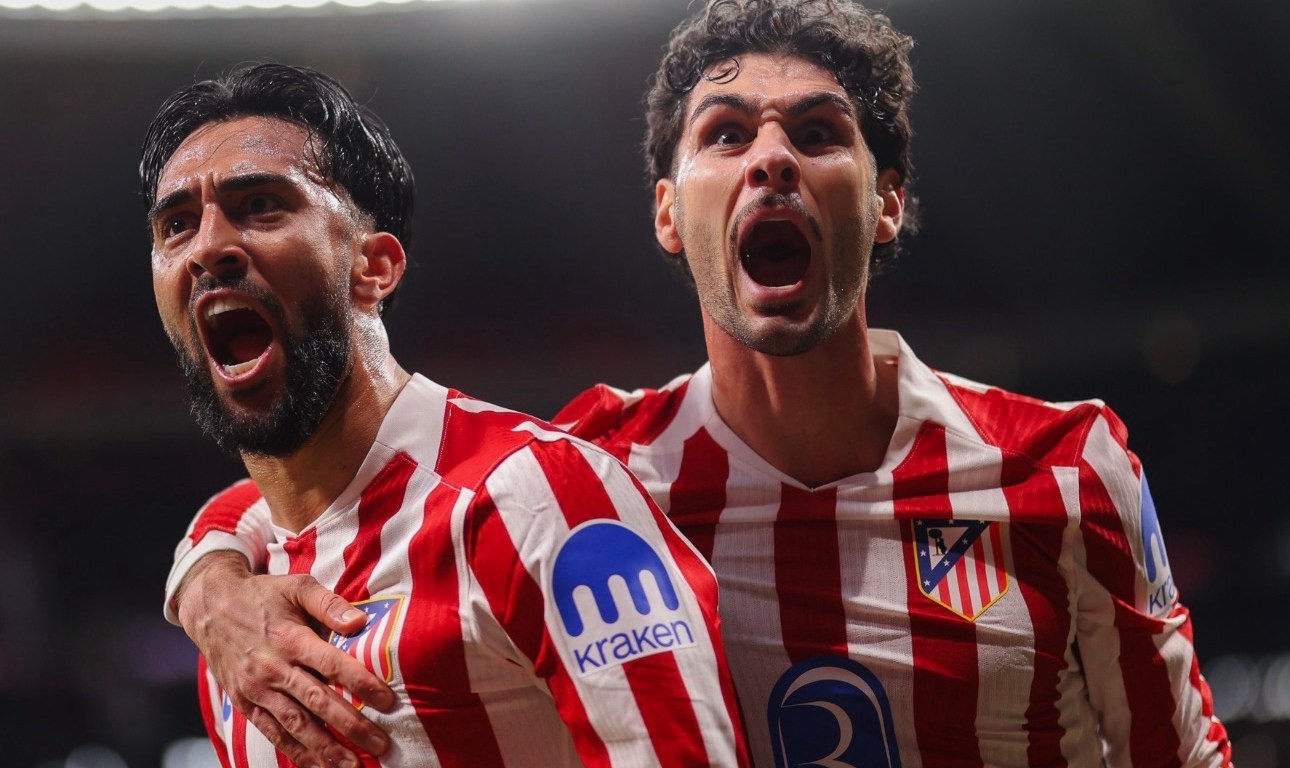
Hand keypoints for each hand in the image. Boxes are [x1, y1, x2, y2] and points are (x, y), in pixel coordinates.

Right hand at [175, 552, 395, 767]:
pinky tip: (317, 765)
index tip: (388, 701)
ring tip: (352, 765)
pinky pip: (272, 732)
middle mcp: (273, 668)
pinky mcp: (245, 703)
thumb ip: (329, 604)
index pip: (331, 665)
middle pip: (317, 702)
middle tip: (380, 744)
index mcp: (290, 638)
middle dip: (351, 726)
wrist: (211, 607)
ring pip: (295, 725)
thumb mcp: (297, 586)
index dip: (361, 684)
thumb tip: (360, 622)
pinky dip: (295, 751)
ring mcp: (257, 690)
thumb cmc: (262, 595)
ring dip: (325, 748)